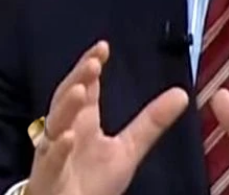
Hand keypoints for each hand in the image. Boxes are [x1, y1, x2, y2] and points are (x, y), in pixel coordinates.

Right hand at [28, 41, 188, 194]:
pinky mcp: (47, 177)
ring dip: (66, 107)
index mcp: (83, 122)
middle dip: (78, 78)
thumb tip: (181, 93)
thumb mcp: (128, 150)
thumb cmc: (91, 181)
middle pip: (67, 98)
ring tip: (81, 89)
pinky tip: (66, 136)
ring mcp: (53, 153)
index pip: (86, 87)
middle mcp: (65, 131)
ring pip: (55, 125)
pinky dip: (57, 149)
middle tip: (94, 62)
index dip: (91, 66)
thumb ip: (152, 122)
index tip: (103, 48)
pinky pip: (50, 162)